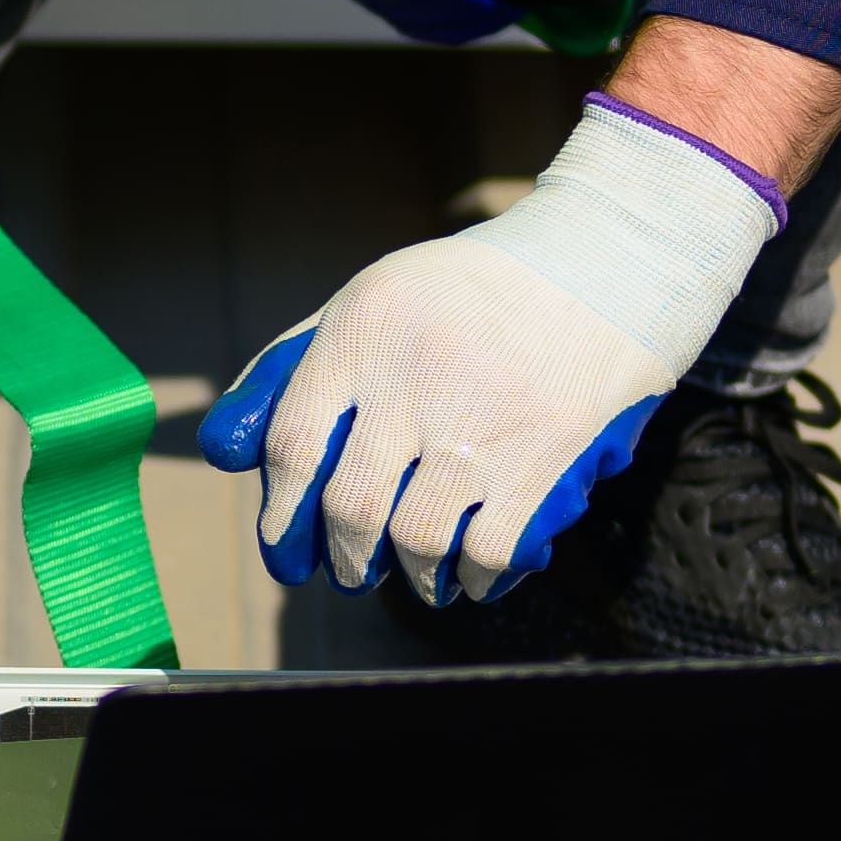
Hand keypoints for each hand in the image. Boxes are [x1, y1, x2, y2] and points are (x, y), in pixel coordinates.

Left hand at [200, 97, 783, 603]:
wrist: (609, 261)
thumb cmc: (475, 291)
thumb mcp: (377, 297)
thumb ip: (301, 364)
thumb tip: (231, 448)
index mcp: (366, 330)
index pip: (295, 443)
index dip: (282, 512)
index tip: (287, 547)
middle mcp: (419, 377)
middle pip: (352, 505)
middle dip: (343, 557)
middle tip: (348, 571)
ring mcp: (485, 422)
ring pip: (416, 539)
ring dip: (406, 575)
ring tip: (410, 576)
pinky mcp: (545, 457)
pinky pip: (487, 551)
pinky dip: (469, 579)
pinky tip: (466, 577)